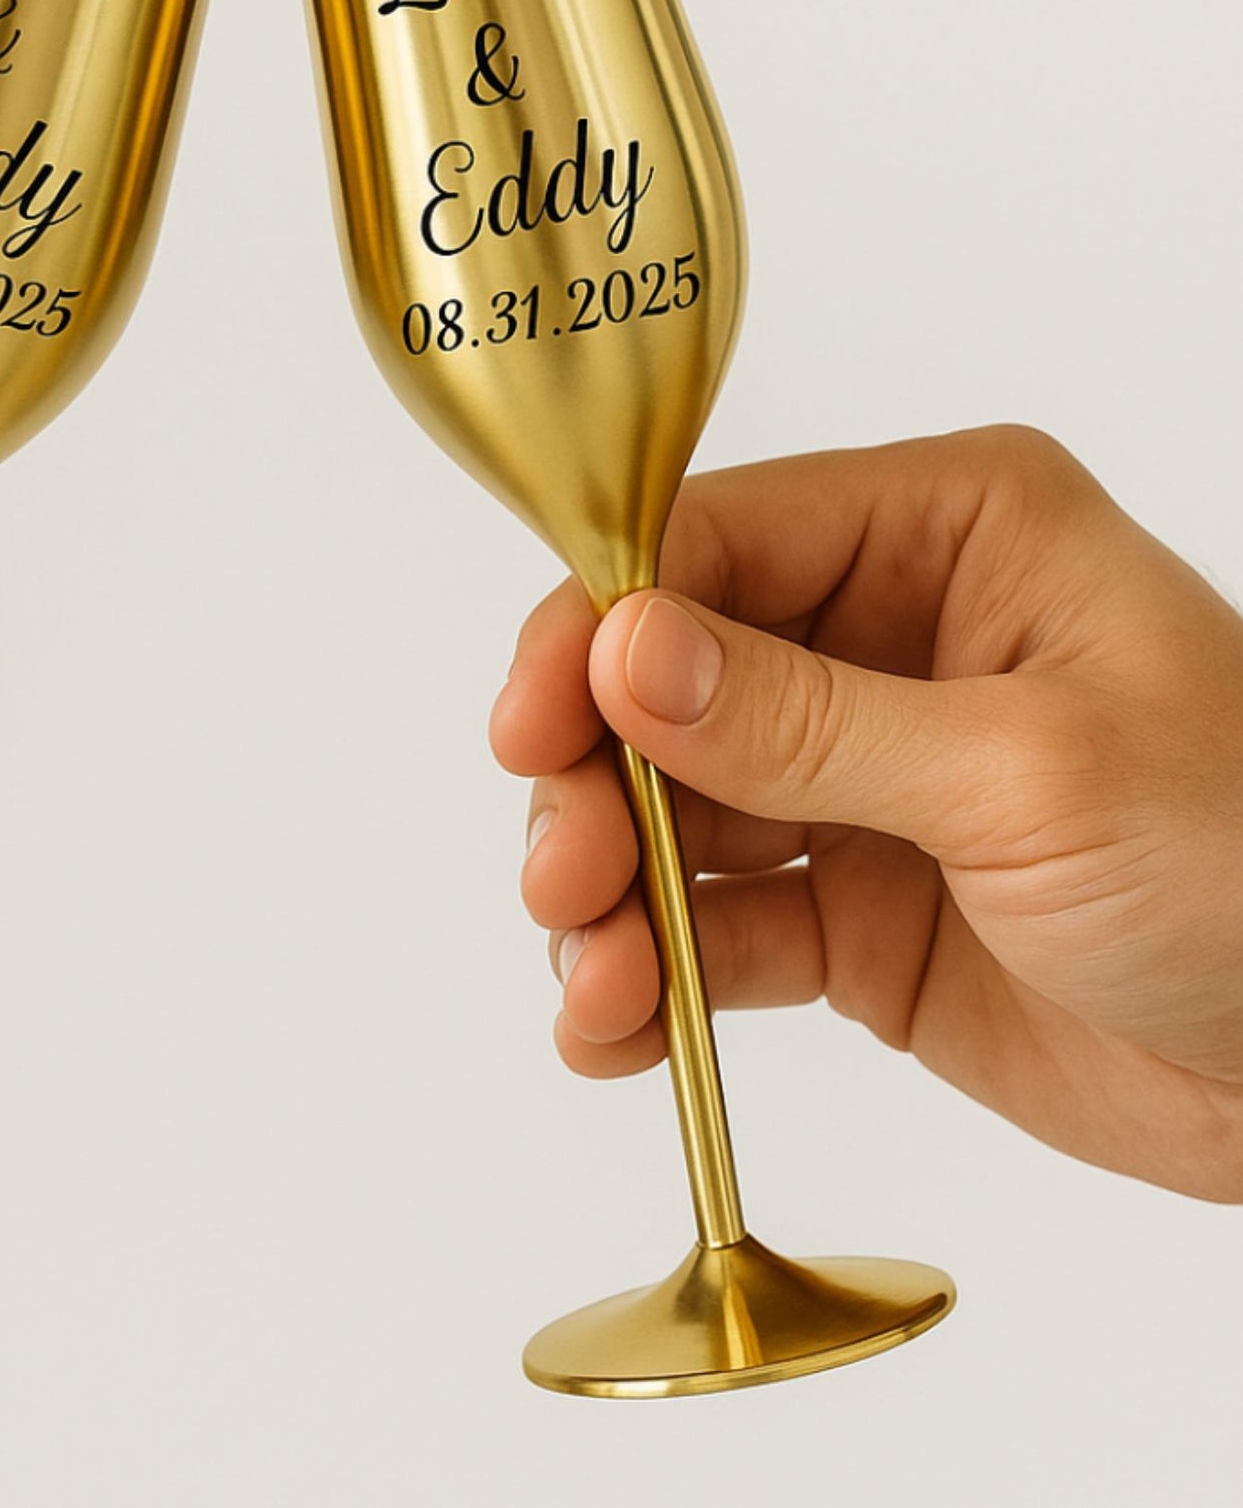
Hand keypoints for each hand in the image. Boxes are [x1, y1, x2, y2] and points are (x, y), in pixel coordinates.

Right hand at [490, 426, 1242, 1201]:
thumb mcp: (1028, 773)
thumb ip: (807, 719)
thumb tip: (627, 652)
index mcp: (948, 538)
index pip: (718, 542)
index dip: (602, 626)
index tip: (534, 723)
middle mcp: (887, 640)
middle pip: (664, 682)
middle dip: (598, 782)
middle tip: (567, 872)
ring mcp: (862, 778)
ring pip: (672, 809)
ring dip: (611, 891)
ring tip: (602, 978)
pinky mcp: (854, 906)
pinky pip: (719, 923)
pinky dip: (656, 972)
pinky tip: (618, 1025)